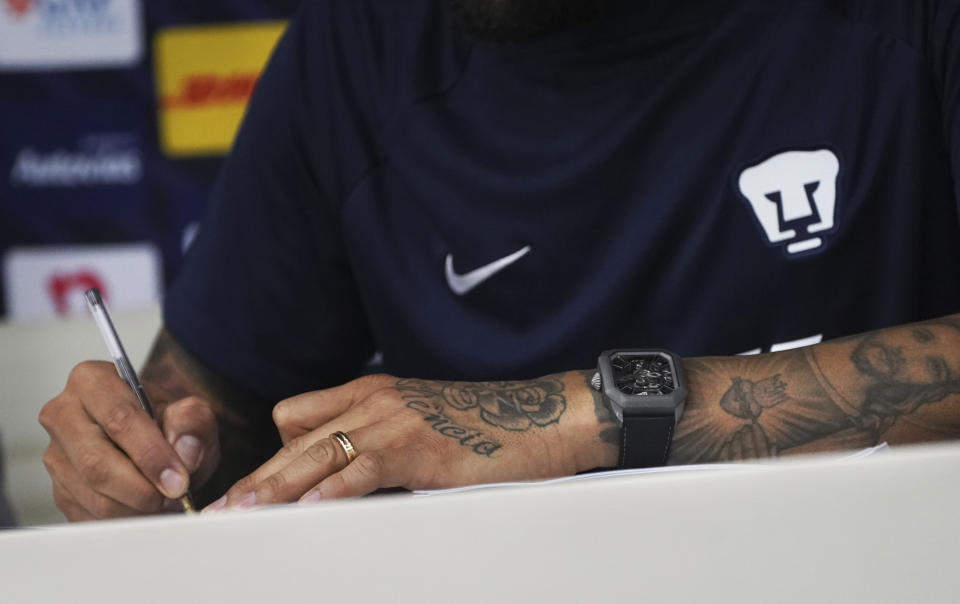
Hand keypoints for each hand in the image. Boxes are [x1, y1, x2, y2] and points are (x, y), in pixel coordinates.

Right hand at [39, 361, 219, 520]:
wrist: (158, 444)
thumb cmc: (168, 424)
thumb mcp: (192, 415)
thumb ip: (193, 422)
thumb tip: (184, 448)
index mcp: (93, 381)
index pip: (118, 419)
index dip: (151, 454)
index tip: (177, 480)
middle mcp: (64, 414)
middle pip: (96, 462)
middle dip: (141, 489)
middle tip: (174, 497)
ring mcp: (56, 455)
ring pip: (92, 495)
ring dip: (136, 508)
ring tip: (166, 504)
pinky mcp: (60, 489)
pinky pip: (89, 516)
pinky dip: (124, 520)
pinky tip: (146, 510)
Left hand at [210, 371, 616, 509]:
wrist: (541, 419)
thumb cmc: (486, 429)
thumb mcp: (422, 426)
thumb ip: (380, 445)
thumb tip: (347, 483)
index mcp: (372, 392)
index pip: (297, 418)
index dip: (270, 456)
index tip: (247, 490)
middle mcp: (373, 401)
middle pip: (294, 441)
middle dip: (255, 480)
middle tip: (218, 512)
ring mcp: (391, 421)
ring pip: (313, 457)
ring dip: (272, 491)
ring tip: (238, 519)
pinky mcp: (412, 447)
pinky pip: (355, 474)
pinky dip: (324, 496)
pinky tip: (301, 516)